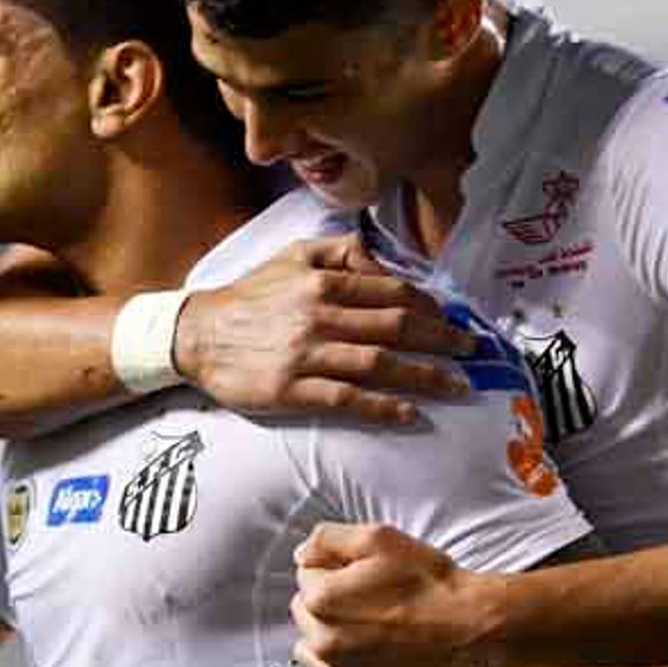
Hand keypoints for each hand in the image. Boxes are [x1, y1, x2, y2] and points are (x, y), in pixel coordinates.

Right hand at [174, 233, 475, 424]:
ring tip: (457, 386)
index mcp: (323, 282)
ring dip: (425, 376)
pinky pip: (347, 399)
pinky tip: (410, 414)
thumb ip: (340, 252)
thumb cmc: (249, 296)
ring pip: (379, 363)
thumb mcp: (292, 256)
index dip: (433, 306)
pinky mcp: (291, 390)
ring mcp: (306, 355)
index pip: (393, 291)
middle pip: (397, 327)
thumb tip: (383, 258)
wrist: (195, 335)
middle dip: (442, 340)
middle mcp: (320, 316)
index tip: (455, 319)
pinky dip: (383, 406)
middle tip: (472, 352)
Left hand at [290, 522, 492, 666]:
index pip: (306, 572)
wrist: (471, 627)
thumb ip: (327, 539)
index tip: (363, 570)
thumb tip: (303, 553)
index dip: (335, 565)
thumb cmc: (429, 583)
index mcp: (321, 600)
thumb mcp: (377, 538)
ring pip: (317, 643)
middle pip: (307, 609)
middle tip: (371, 592)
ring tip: (373, 619)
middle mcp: (324, 642)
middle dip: (330, 598)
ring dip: (334, 630)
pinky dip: (351, 658)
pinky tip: (379, 644)